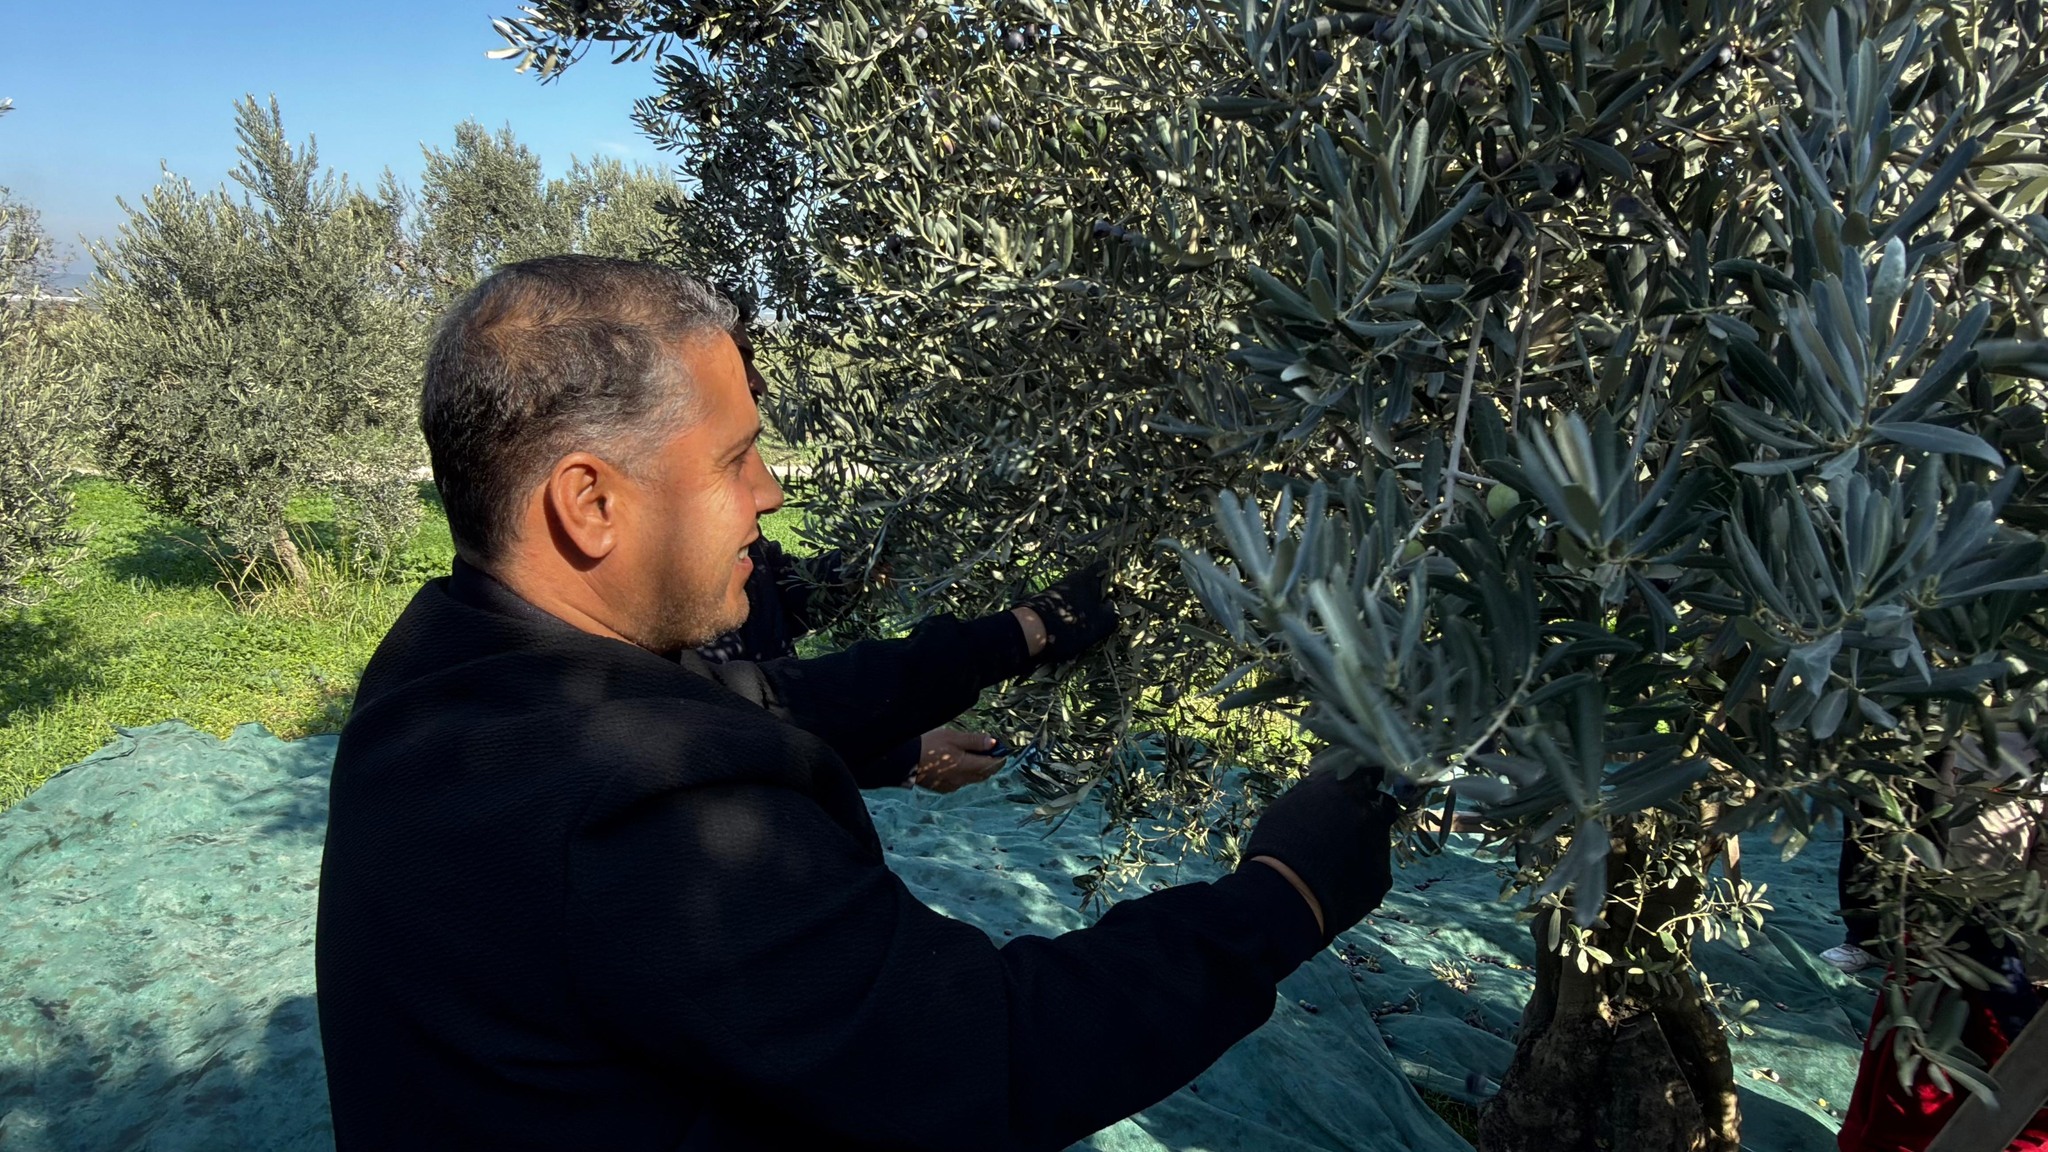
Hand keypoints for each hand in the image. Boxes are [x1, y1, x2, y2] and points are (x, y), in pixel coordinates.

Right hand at [911, 728, 1003, 792]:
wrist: (904, 760)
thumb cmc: (929, 745)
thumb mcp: (953, 737)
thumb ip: (974, 741)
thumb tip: (993, 742)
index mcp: (968, 767)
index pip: (993, 765)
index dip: (1000, 755)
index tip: (1001, 746)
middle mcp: (963, 780)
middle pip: (984, 773)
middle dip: (990, 762)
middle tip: (991, 749)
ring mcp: (952, 785)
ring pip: (972, 778)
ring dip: (977, 768)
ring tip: (974, 754)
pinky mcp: (942, 787)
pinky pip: (960, 781)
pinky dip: (965, 772)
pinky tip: (958, 763)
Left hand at [1013, 560, 1118, 664]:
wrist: (1031, 631)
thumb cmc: (1073, 624)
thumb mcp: (1102, 623)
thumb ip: (1113, 612)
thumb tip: (1111, 605)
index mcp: (1087, 577)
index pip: (1103, 567)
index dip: (1112, 578)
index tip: (1115, 594)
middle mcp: (1070, 578)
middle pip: (1089, 584)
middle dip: (1096, 598)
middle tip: (1101, 616)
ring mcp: (1055, 589)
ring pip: (1076, 596)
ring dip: (1081, 609)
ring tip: (1084, 629)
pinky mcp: (1044, 601)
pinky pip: (1063, 606)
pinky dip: (1068, 616)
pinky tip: (1068, 632)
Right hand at [1242, 768, 1397, 943]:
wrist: (1283, 894)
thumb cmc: (1276, 844)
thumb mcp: (1288, 805)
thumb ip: (1315, 791)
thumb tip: (1326, 783)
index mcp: (1346, 790)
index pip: (1368, 773)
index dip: (1363, 782)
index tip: (1358, 788)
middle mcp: (1370, 813)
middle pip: (1382, 805)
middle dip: (1370, 813)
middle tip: (1349, 829)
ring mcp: (1381, 846)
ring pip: (1379, 840)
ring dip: (1366, 845)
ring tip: (1338, 862)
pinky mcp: (1383, 878)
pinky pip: (1376, 871)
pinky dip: (1363, 874)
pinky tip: (1342, 884)